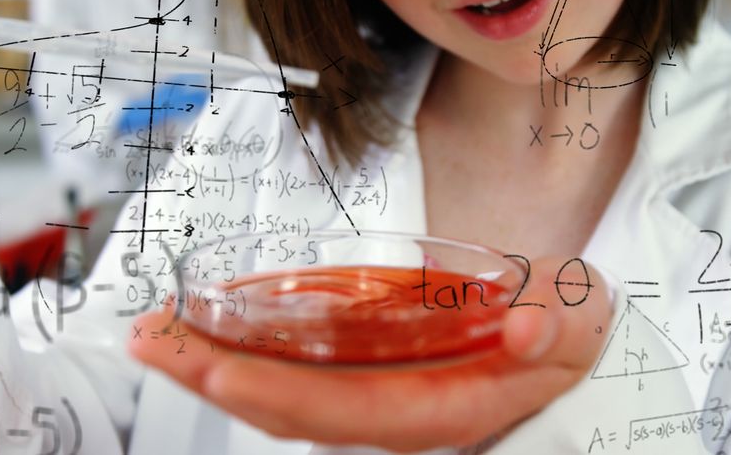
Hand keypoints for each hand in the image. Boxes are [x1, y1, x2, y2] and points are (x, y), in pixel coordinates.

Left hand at [129, 256, 613, 452]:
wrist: (561, 328)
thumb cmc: (561, 328)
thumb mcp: (577, 318)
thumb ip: (561, 323)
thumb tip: (531, 328)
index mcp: (442, 407)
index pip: (350, 412)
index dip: (283, 397)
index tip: (222, 371)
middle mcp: (396, 410)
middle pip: (293, 409)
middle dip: (217, 377)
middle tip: (152, 340)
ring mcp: (373, 390)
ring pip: (282, 390)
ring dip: (214, 362)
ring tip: (157, 331)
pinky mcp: (362, 366)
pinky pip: (292, 366)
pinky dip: (244, 347)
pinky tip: (206, 325)